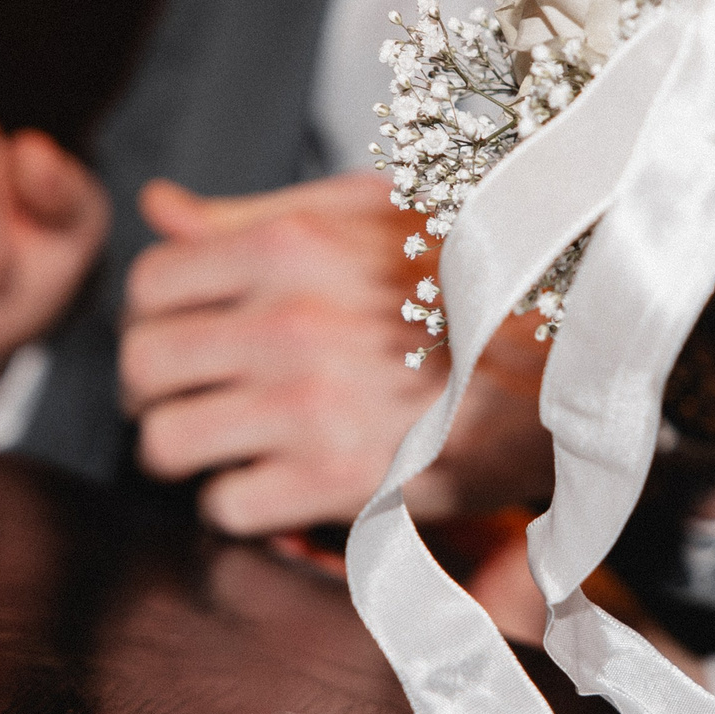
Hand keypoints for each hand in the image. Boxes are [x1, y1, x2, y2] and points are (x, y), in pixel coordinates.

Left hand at [120, 173, 552, 533]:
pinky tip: (281, 485)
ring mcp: (310, 404)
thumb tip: (158, 206)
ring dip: (194, 455)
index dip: (156, 321)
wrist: (571, 364)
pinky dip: (243, 506)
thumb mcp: (368, 215)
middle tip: (197, 403)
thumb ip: (251, 215)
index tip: (185, 342)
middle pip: (143, 370)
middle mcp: (289, 320)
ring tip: (234, 448)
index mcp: (290, 245)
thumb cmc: (470, 280)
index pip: (149, 287)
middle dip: (159, 394)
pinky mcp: (338, 480)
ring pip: (167, 445)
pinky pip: (226, 506)